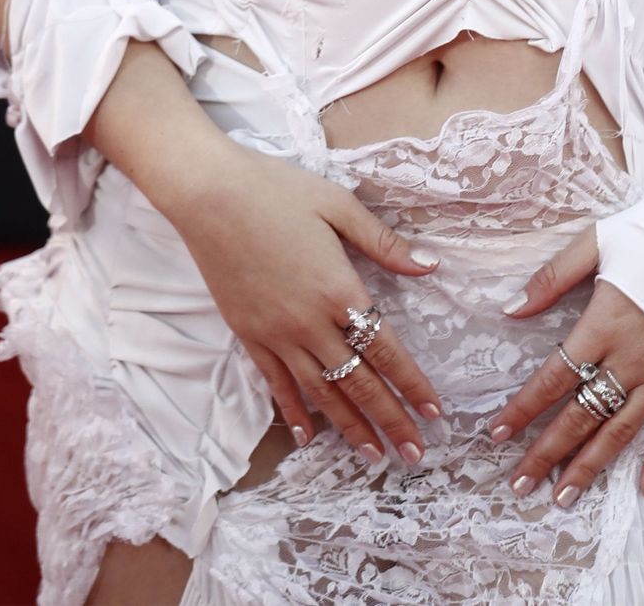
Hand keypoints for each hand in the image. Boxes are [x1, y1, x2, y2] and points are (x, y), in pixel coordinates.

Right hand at [170, 144, 445, 467]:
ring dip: (349, 427)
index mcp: (339, 289)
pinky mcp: (248, 335)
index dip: (411, 384)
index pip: (385, 350)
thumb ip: (384, 242)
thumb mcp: (338, 205)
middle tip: (414, 454)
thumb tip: (430, 266)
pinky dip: (295, 412)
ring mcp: (276, 333)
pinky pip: (276, 384)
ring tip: (374, 454)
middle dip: (389, 420)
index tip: (434, 413)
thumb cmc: (277, 190)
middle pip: (357, 382)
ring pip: (320, 393)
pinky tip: (308, 436)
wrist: (209, 194)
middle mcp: (309, 322)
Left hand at [485, 221, 643, 505]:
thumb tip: (511, 309)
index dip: (524, 407)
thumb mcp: (598, 242)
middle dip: (547, 452)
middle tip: (520, 483)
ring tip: (564, 497)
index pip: (555, 376)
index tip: (497, 433)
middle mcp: (631, 358)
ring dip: (591, 465)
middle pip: (582, 414)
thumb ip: (553, 277)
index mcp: (603, 324)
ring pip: (621, 430)